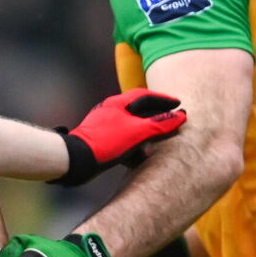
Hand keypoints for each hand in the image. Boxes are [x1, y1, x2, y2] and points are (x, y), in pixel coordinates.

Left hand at [50, 88, 185, 185]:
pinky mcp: (102, 142)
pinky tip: (143, 158)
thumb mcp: (136, 133)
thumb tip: (180, 117)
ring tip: (162, 143)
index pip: (145, 96)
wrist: (75, 160)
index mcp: (118, 104)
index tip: (178, 104)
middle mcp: (111, 112)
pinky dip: (135, 148)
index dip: (163, 99)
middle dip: (157, 117)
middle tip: (173, 121)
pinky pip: (124, 141)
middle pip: (139, 111)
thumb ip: (159, 124)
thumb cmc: (105, 142)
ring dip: (147, 135)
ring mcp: (105, 127)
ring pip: (132, 128)